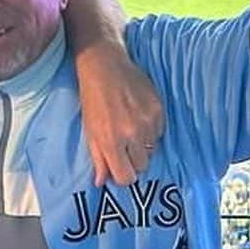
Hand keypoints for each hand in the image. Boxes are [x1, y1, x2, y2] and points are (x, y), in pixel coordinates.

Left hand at [75, 42, 164, 185]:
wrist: (105, 65)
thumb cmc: (93, 98)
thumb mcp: (90, 130)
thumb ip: (98, 159)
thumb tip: (101, 183)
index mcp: (111, 141)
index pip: (126, 177)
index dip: (122, 175)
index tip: (119, 166)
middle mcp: (132, 134)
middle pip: (142, 166)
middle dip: (132, 159)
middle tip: (123, 144)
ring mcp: (147, 121)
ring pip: (152, 149)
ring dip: (143, 144)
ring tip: (130, 126)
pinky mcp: (158, 109)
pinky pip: (159, 132)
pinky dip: (151, 129)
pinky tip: (139, 116)